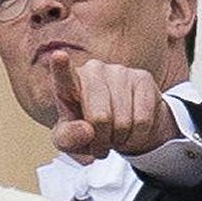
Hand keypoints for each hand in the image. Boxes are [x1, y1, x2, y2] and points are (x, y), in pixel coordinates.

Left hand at [50, 54, 177, 161]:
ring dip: (119, 140)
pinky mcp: (142, 78)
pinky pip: (142, 120)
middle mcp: (93, 71)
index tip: (58, 55)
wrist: (123, 127)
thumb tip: (87, 131)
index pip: (64, 77)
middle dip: (102, 141)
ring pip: (123, 122)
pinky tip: (131, 132)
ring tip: (115, 136)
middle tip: (100, 144)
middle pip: (100, 118)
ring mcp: (119, 71)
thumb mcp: (69, 141)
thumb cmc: (88, 131)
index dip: (61, 67)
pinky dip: (136, 137)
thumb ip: (69, 138)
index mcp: (68, 85)